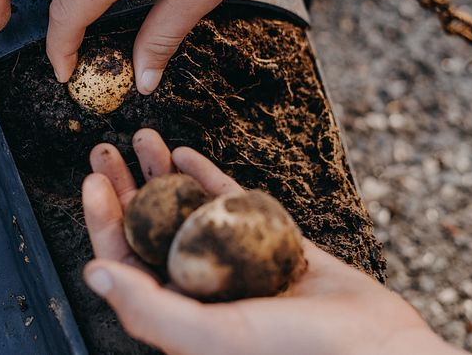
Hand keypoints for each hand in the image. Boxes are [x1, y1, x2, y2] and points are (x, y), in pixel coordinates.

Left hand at [81, 128, 464, 354]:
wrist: (378, 347)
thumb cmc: (296, 353)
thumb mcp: (214, 337)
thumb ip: (152, 310)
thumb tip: (93, 274)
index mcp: (177, 313)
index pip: (125, 262)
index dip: (104, 222)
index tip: (93, 182)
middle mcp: (198, 285)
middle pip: (148, 229)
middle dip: (124, 188)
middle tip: (105, 150)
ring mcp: (231, 260)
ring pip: (184, 209)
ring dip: (160, 173)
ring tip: (142, 137)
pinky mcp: (265, 239)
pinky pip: (228, 201)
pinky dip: (205, 175)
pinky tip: (185, 152)